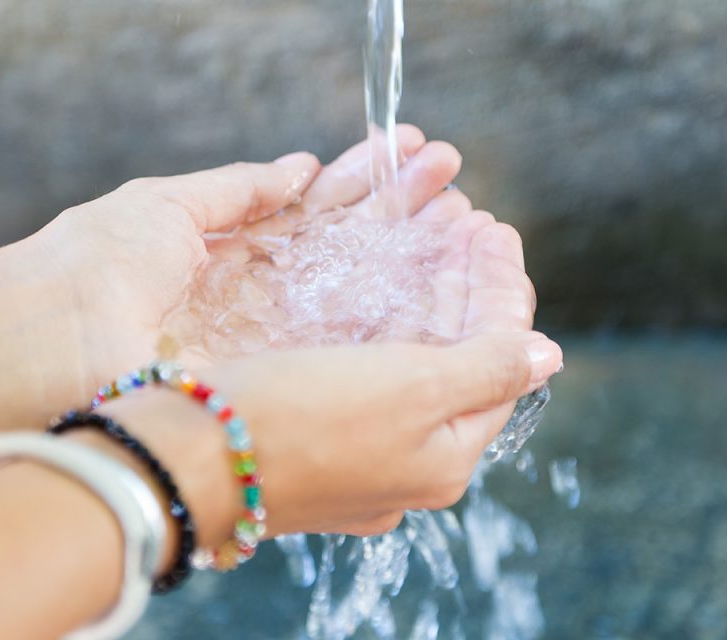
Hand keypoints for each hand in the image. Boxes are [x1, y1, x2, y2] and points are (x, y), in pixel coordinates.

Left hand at [19, 125, 465, 392]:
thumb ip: (241, 190)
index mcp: (239, 250)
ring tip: (465, 217)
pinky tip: (442, 277)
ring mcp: (278, 339)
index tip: (414, 150)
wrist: (49, 345)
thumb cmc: (94, 264)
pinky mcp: (282, 376)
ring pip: (363, 292)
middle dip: (404, 209)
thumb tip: (301, 168)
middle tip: (454, 180)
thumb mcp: (169, 206)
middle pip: (351, 248)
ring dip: (414, 253)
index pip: (321, 207)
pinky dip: (400, 311)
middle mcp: (267, 298)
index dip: (368, 179)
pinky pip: (351, 341)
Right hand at [99, 218, 561, 543]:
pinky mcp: (311, 438)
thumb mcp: (411, 390)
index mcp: (444, 458)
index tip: (495, 229)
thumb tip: (546, 355)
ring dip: (425, 298)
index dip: (502, 290)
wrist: (180, 462)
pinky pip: (364, 372)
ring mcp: (357, 454)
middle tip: (468, 223)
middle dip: (465, 287)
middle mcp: (406, 464)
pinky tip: (374, 286)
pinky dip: (379, 323)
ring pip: (409, 363)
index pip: (500, 361)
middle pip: (456, 362)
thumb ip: (485, 368)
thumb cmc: (298, 420)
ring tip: (430, 237)